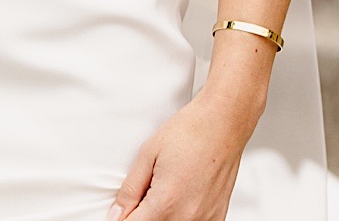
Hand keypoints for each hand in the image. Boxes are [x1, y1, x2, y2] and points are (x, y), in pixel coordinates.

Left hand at [109, 93, 251, 219]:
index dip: (123, 217)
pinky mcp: (217, 219)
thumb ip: (130, 189)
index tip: (121, 210)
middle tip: (144, 192)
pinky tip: (180, 196)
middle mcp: (188, 218)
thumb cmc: (187, 134)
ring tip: (163, 189)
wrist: (220, 127)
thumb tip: (117, 213)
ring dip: (161, 215)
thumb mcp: (146, 155)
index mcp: (166, 202)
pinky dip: (180, 216)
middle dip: (142, 215)